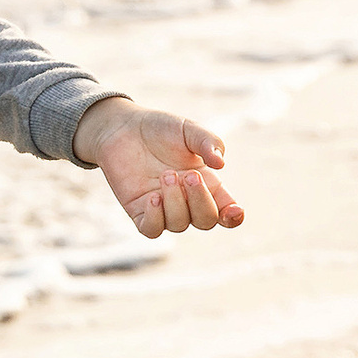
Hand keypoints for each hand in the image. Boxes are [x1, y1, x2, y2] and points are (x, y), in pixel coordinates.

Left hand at [74, 99, 244, 239]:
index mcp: (207, 185)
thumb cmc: (160, 129)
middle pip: (206, 221)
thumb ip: (208, 142)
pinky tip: (153, 197)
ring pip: (178, 224)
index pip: (226, 211)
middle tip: (189, 175)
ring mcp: (164, 208)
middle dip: (200, 201)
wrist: (123, 127)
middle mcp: (188, 201)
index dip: (233, 216)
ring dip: (175, 201)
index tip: (234, 210)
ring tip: (166, 175)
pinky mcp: (140, 211)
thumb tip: (221, 163)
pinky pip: (151, 230)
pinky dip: (155, 217)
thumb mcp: (189, 129)